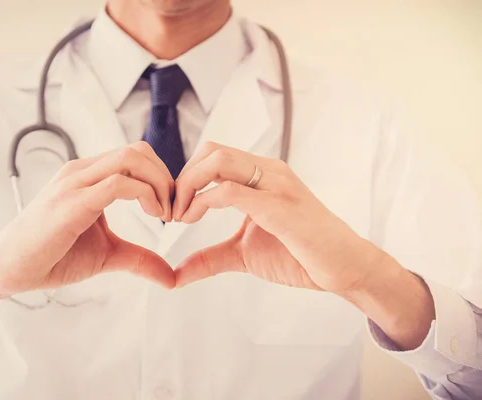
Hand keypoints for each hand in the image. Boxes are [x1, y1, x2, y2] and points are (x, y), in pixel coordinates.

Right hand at [0, 141, 175, 297]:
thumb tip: (172, 277)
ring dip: (160, 183)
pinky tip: (155, 216)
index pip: (136, 156)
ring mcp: (75, 183)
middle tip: (174, 209)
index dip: (163, 177)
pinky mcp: (72, 202)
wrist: (9, 269)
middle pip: (138, 150)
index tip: (173, 208)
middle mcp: (81, 171)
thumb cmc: (53, 256)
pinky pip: (118, 183)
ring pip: (131, 159)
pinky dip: (147, 195)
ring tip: (166, 214)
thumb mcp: (107, 255)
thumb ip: (139, 258)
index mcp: (89, 176)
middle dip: (166, 177)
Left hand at [172, 142, 382, 293]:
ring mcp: (275, 184)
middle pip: (210, 151)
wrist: (345, 268)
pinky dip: (203, 201)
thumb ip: (210, 258)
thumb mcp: (244, 255)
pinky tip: (194, 218)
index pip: (212, 156)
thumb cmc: (300, 255)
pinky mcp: (279, 205)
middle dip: (182, 179)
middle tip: (172, 211)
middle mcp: (268, 171)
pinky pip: (231, 190)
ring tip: (181, 216)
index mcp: (261, 175)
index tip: (174, 209)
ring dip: (188, 186)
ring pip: (217, 161)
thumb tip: (176, 274)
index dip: (186, 178)